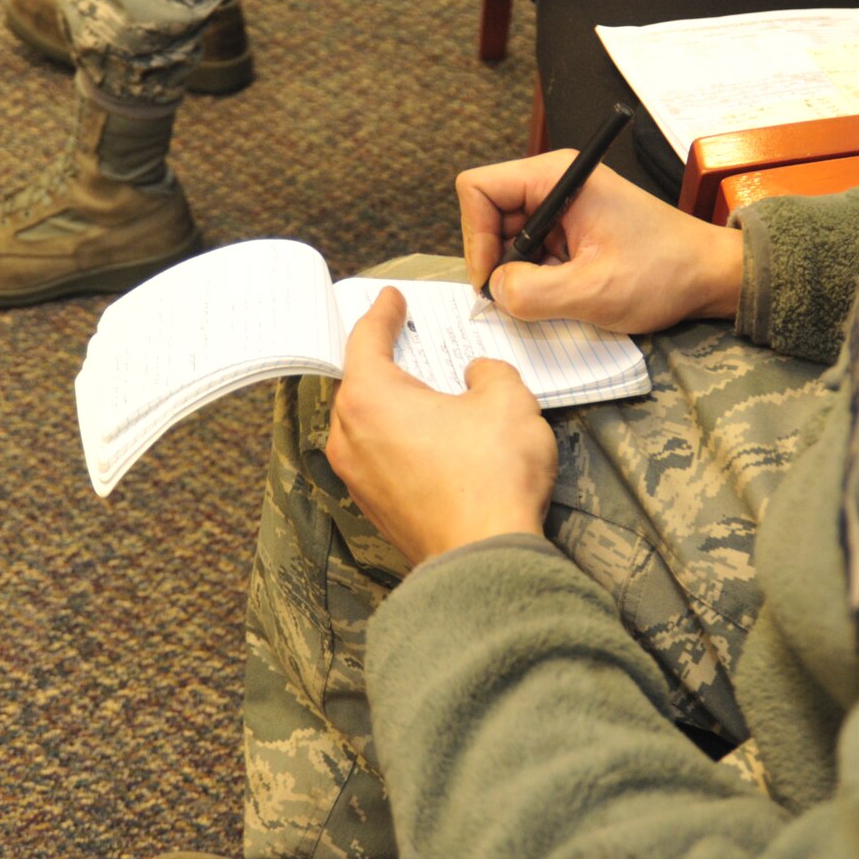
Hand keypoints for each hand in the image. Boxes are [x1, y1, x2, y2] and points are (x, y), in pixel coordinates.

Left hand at [326, 287, 557, 565]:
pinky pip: (380, 456)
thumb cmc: (492, 475)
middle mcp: (350, 436)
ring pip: (368, 423)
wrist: (485, 558)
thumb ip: (490, 372)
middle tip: (406, 339)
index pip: (366, 340)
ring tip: (424, 389)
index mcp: (370, 398)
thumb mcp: (508, 400)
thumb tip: (477, 375)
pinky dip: (399, 438)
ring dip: (392, 403)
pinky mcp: (376, 508)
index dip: (381, 314)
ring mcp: (358, 477)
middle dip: (383, 359)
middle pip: (361, 383)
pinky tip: (432, 436)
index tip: (391, 300)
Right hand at [457, 153, 743, 332]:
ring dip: (520, 273)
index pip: (479, 189)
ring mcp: (565, 206)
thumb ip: (533, 292)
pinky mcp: (573, 229)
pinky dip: (538, 277)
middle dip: (497, 259)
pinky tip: (565, 295)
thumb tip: (496, 291)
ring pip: (509, 237)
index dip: (476, 236)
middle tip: (520, 299)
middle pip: (490, 214)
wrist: (710, 275)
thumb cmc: (665, 272)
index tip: (494, 279)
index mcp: (559, 176)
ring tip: (554, 298)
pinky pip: (533, 250)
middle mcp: (557, 183)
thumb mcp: (594, 290)